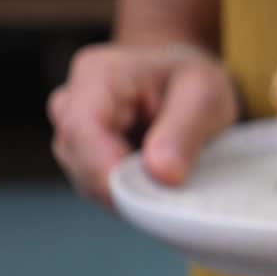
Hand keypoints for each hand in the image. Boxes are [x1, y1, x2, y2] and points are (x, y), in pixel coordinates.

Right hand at [48, 43, 239, 205]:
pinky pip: (96, 187)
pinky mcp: (81, 155)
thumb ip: (183, 133)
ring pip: (85, 180)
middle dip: (124, 186)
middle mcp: (71, 101)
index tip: (145, 199)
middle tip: (173, 188)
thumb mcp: (205, 96)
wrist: (185, 79)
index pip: (82, 130)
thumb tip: (162, 175)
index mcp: (98, 75)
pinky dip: (127, 192)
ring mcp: (71, 130)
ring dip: (127, 191)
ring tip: (168, 175)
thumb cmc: (192, 81)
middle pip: (79, 160)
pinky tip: (154, 180)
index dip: (108, 171)